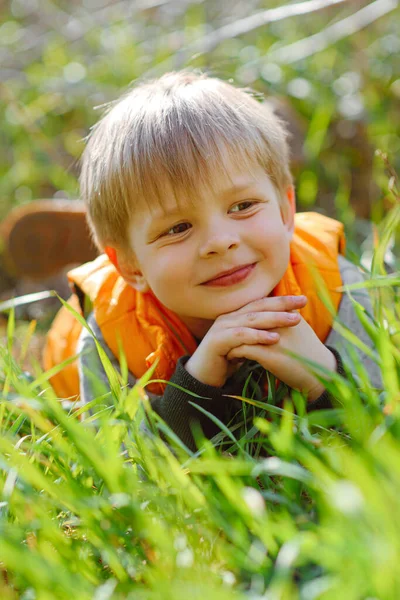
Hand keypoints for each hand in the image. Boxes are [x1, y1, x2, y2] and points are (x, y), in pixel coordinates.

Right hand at [185, 295, 307, 386]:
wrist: (203, 378)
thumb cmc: (226, 361)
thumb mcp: (247, 346)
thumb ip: (259, 336)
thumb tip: (281, 330)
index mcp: (236, 315)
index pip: (261, 303)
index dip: (282, 300)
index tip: (303, 300)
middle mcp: (229, 317)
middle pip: (259, 307)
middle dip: (282, 304)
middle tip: (302, 303)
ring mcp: (222, 327)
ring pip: (252, 319)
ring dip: (275, 318)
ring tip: (294, 320)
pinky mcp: (217, 340)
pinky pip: (241, 335)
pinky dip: (258, 336)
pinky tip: (274, 338)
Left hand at [226, 314, 336, 400]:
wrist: (321, 374)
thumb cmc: (310, 352)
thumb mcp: (300, 328)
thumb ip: (287, 315)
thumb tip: (275, 309)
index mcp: (287, 314)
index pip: (260, 307)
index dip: (246, 315)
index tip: (237, 323)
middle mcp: (279, 322)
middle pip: (249, 317)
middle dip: (236, 325)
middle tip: (227, 333)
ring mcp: (273, 337)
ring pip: (243, 332)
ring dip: (232, 339)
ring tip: (225, 346)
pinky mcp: (268, 354)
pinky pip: (243, 349)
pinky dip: (235, 352)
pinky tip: (230, 358)